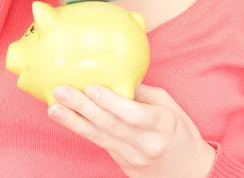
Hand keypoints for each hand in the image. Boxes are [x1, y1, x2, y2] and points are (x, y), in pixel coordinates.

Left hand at [47, 83, 216, 177]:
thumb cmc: (180, 132)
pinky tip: (68, 119)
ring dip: (74, 121)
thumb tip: (117, 75)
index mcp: (163, 124)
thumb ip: (143, 94)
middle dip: (83, 107)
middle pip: (110, 125)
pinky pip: (101, 144)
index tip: (91, 87)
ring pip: (100, 137)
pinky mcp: (123, 164)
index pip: (133, 114)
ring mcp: (133, 157)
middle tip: (61, 91)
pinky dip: (83, 130)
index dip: (110, 102)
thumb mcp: (170, 106)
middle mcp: (146, 143)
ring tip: (54, 107)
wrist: (189, 171)